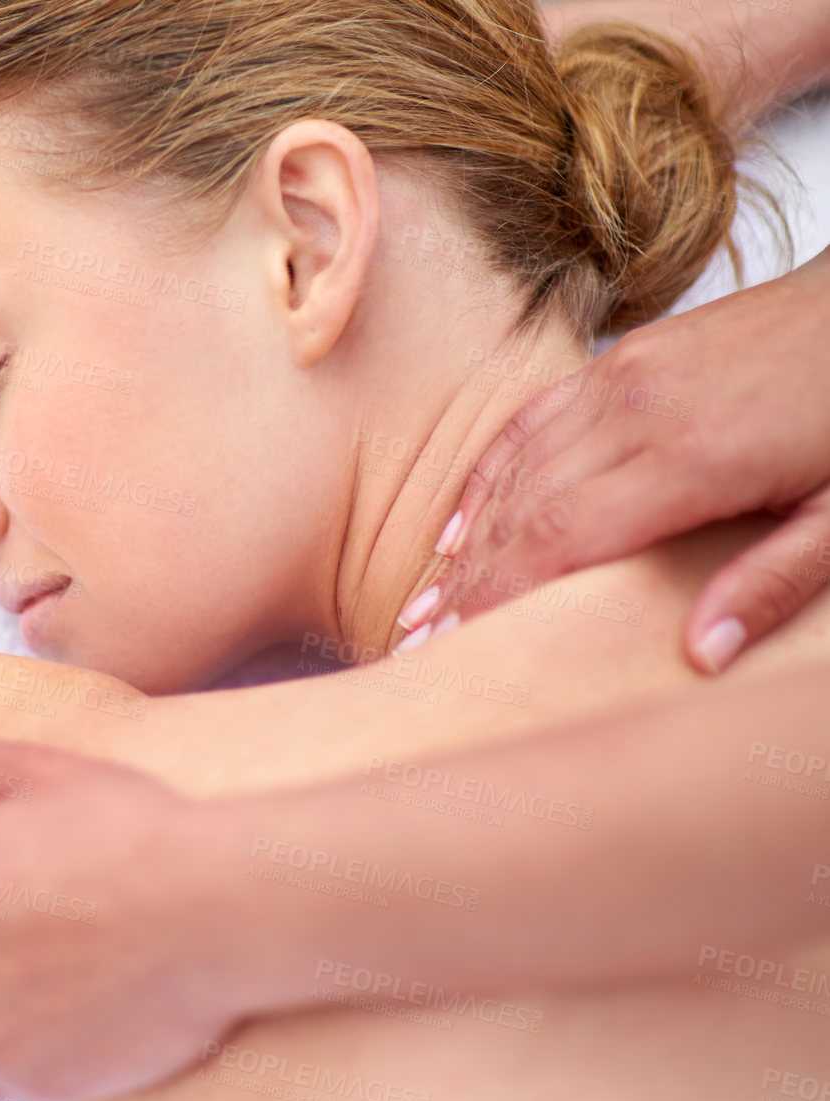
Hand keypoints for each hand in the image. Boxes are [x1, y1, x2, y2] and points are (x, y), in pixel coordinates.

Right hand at [411, 246, 829, 673]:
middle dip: (466, 577)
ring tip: (428, 594)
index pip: (562, 535)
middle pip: (525, 506)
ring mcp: (629, 375)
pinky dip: (489, 472)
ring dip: (466, 534)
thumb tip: (699, 655)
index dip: (498, 591)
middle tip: (418, 636)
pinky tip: (461, 518)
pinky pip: (534, 417)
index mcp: (695, 458)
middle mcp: (642, 410)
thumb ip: (772, 583)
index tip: (453, 641)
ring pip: (519, 463)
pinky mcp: (630, 355)